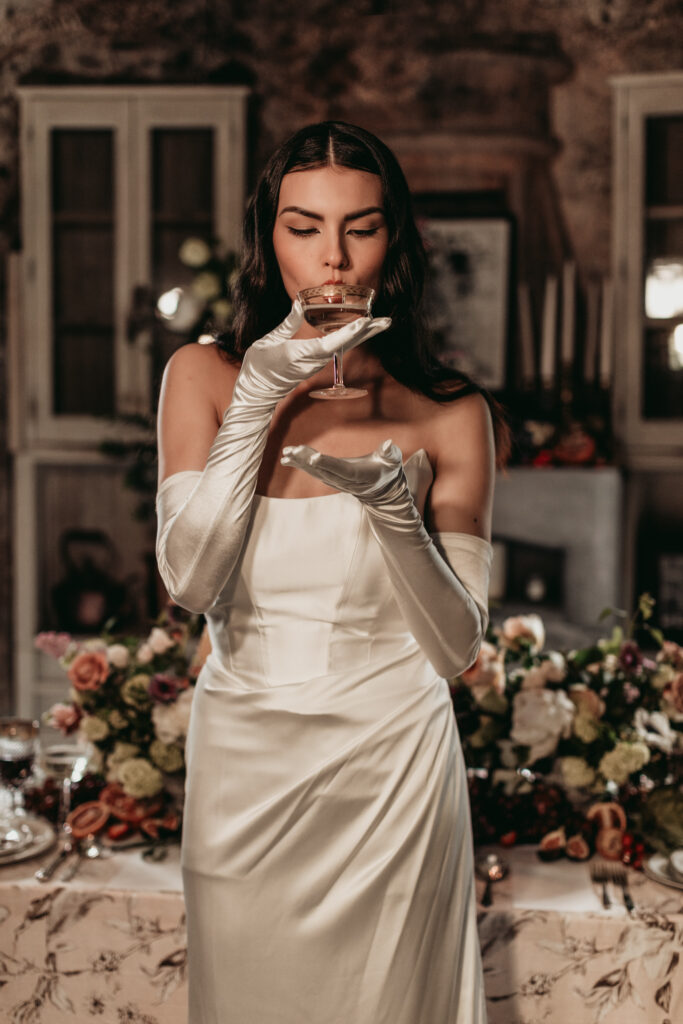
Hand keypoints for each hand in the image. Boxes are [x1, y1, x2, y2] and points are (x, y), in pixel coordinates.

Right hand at [235, 301, 391, 404]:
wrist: (257, 392)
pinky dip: (350, 336)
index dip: (349, 332)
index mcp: (302, 354)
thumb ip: (287, 324)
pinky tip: (360, 329)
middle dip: (367, 332)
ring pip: (344, 345)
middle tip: (388, 321)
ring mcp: (316, 363)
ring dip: (363, 333)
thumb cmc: (259, 367)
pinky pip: (337, 347)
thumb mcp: (269, 342)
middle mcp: (314, 360)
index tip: (365, 323)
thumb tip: (299, 305)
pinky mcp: (315, 362)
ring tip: (379, 322)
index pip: (331, 343)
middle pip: (346, 344)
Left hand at [281, 438, 405, 504]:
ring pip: (316, 472)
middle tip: (293, 450)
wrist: (381, 489)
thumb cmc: (387, 469)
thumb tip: (389, 444)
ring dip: (300, 462)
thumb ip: (390, 453)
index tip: (314, 458)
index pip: (342, 469)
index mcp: (360, 475)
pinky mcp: (330, 478)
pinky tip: (287, 458)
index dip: (328, 464)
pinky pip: (313, 471)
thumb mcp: (392, 461)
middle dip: (307, 461)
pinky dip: (300, 464)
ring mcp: (336, 481)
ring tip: (286, 453)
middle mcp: (345, 481)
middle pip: (324, 471)